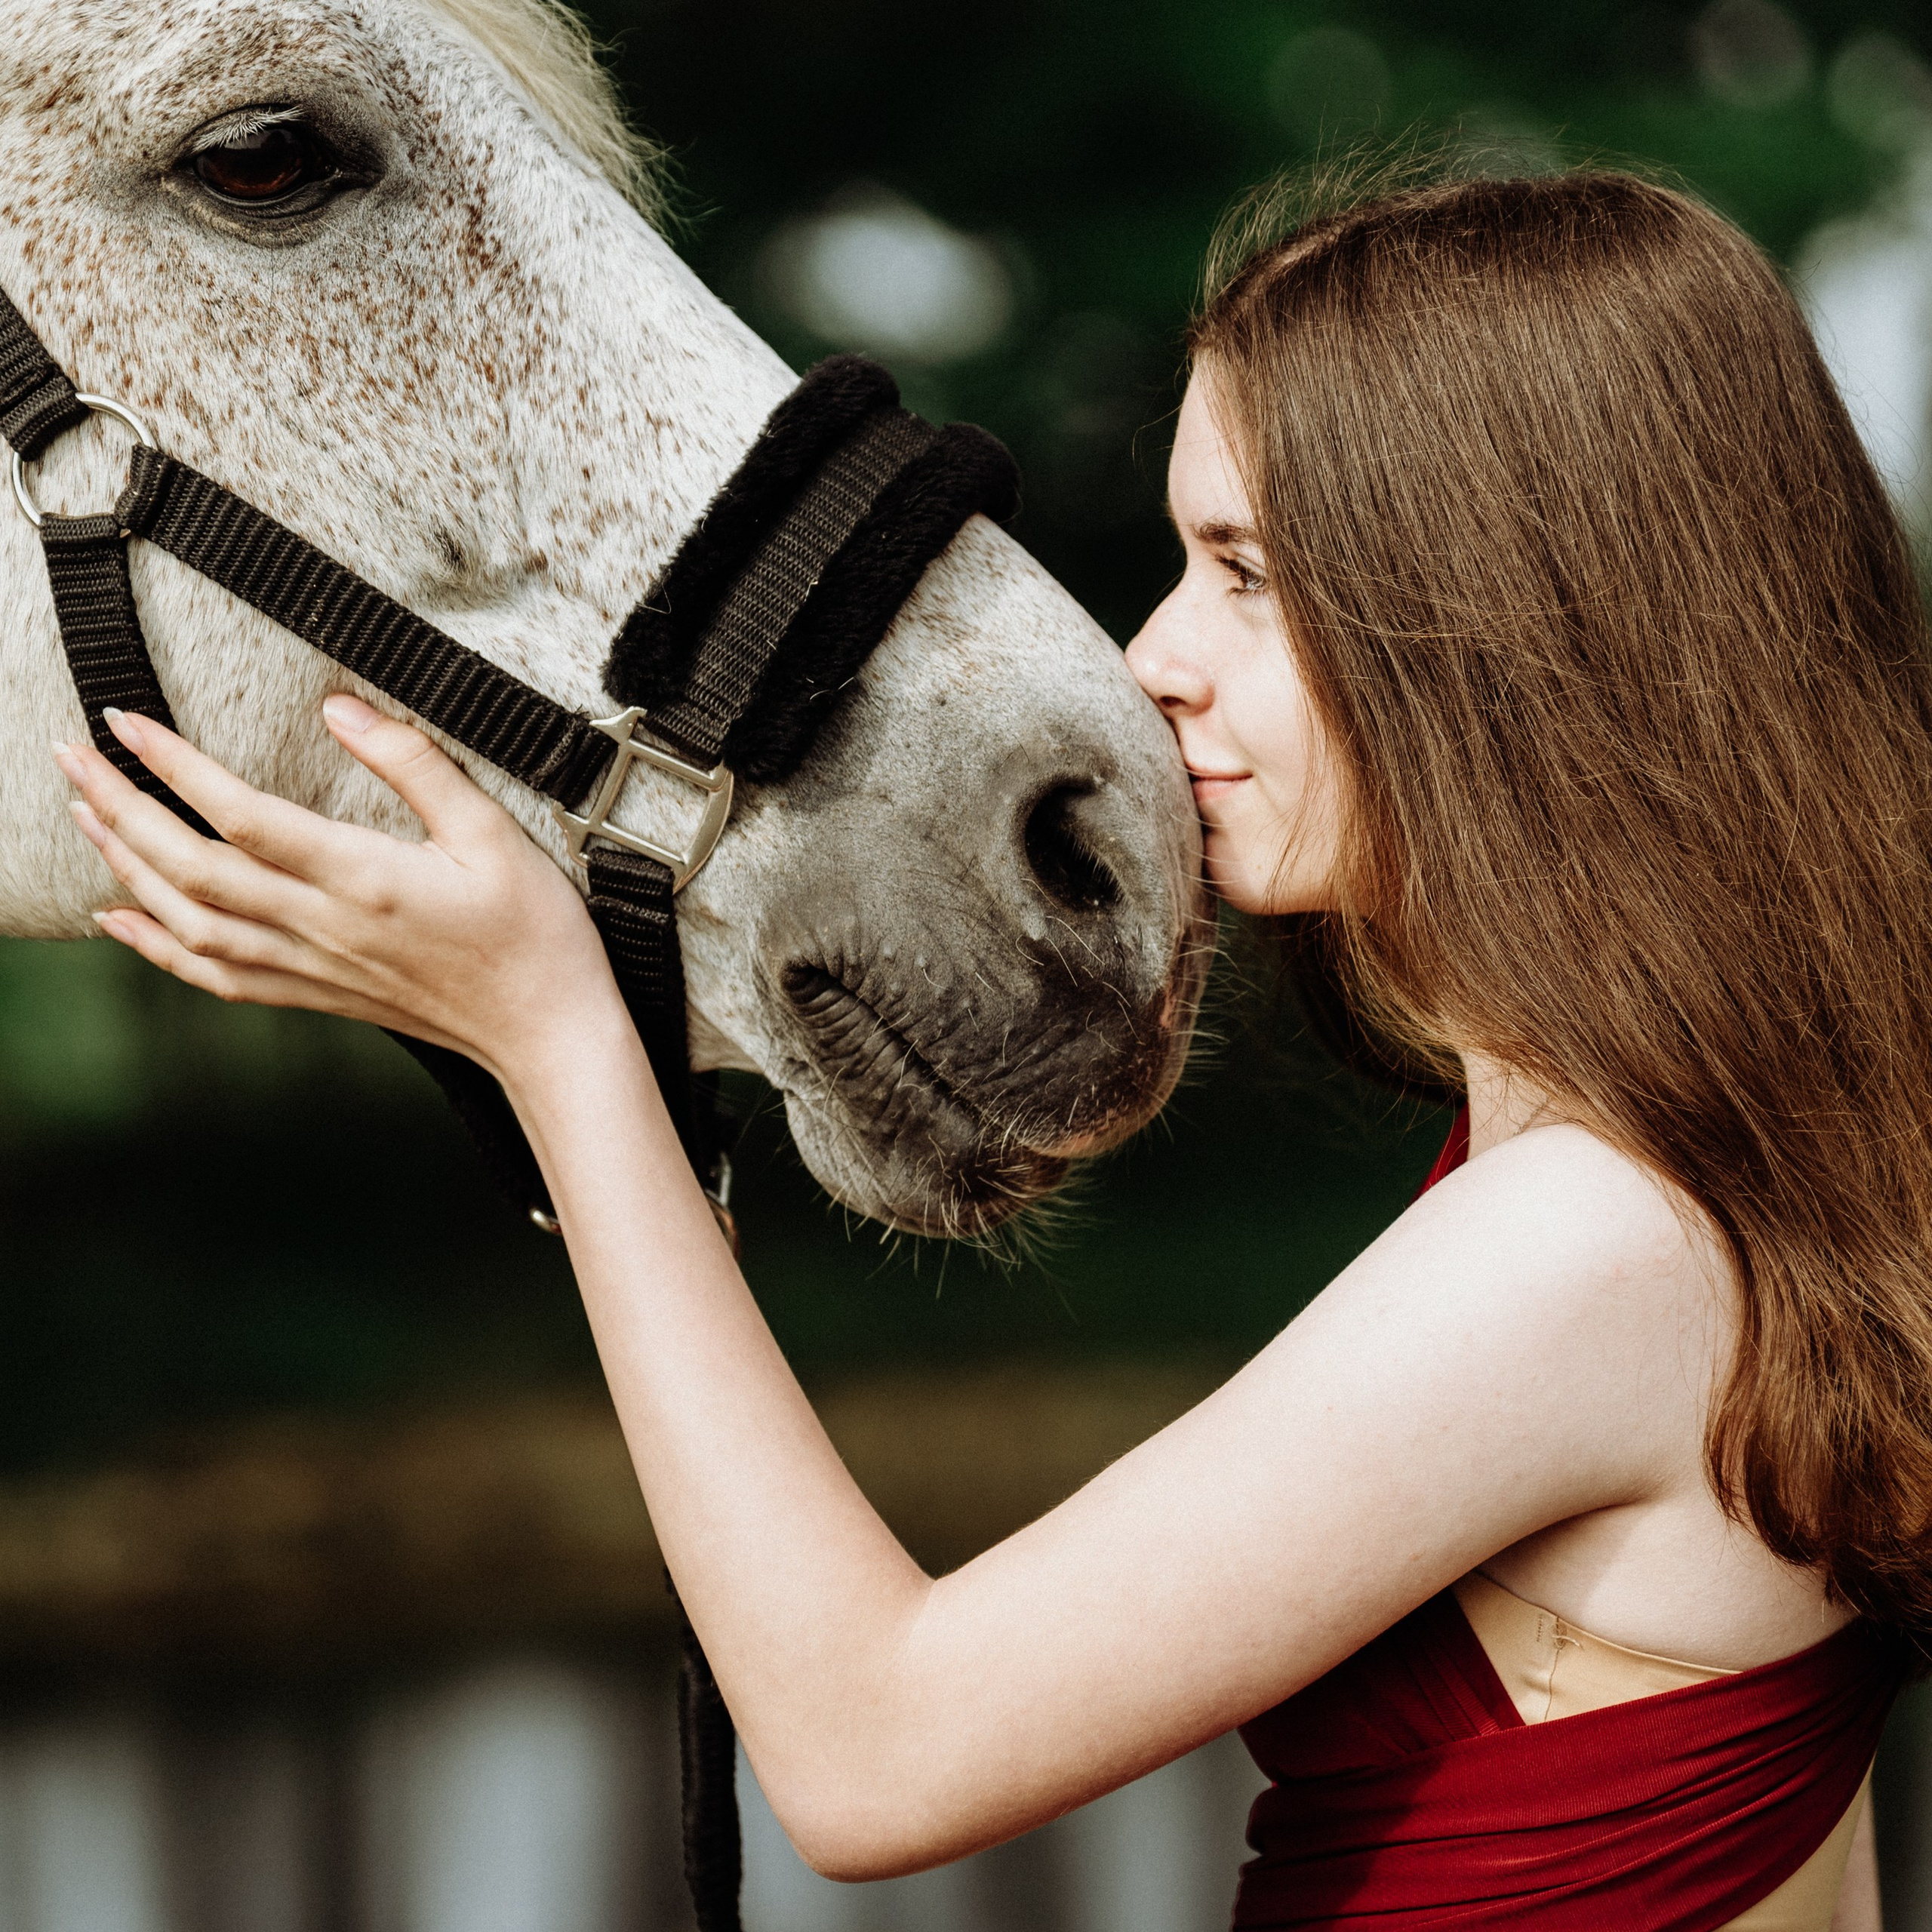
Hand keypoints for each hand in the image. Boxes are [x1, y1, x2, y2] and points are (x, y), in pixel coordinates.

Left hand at [53, 697, 623, 1083]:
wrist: (549, 1033)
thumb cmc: (534, 934)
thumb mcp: (493, 831)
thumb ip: (415, 763)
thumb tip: (340, 707)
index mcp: (365, 879)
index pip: (243, 817)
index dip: (174, 768)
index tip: (126, 722)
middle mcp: (324, 927)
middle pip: (192, 870)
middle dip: (120, 810)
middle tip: (72, 756)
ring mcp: (314, 968)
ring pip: (190, 923)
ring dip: (126, 867)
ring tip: (86, 813)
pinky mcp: (317, 995)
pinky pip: (216, 977)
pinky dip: (156, 948)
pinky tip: (120, 917)